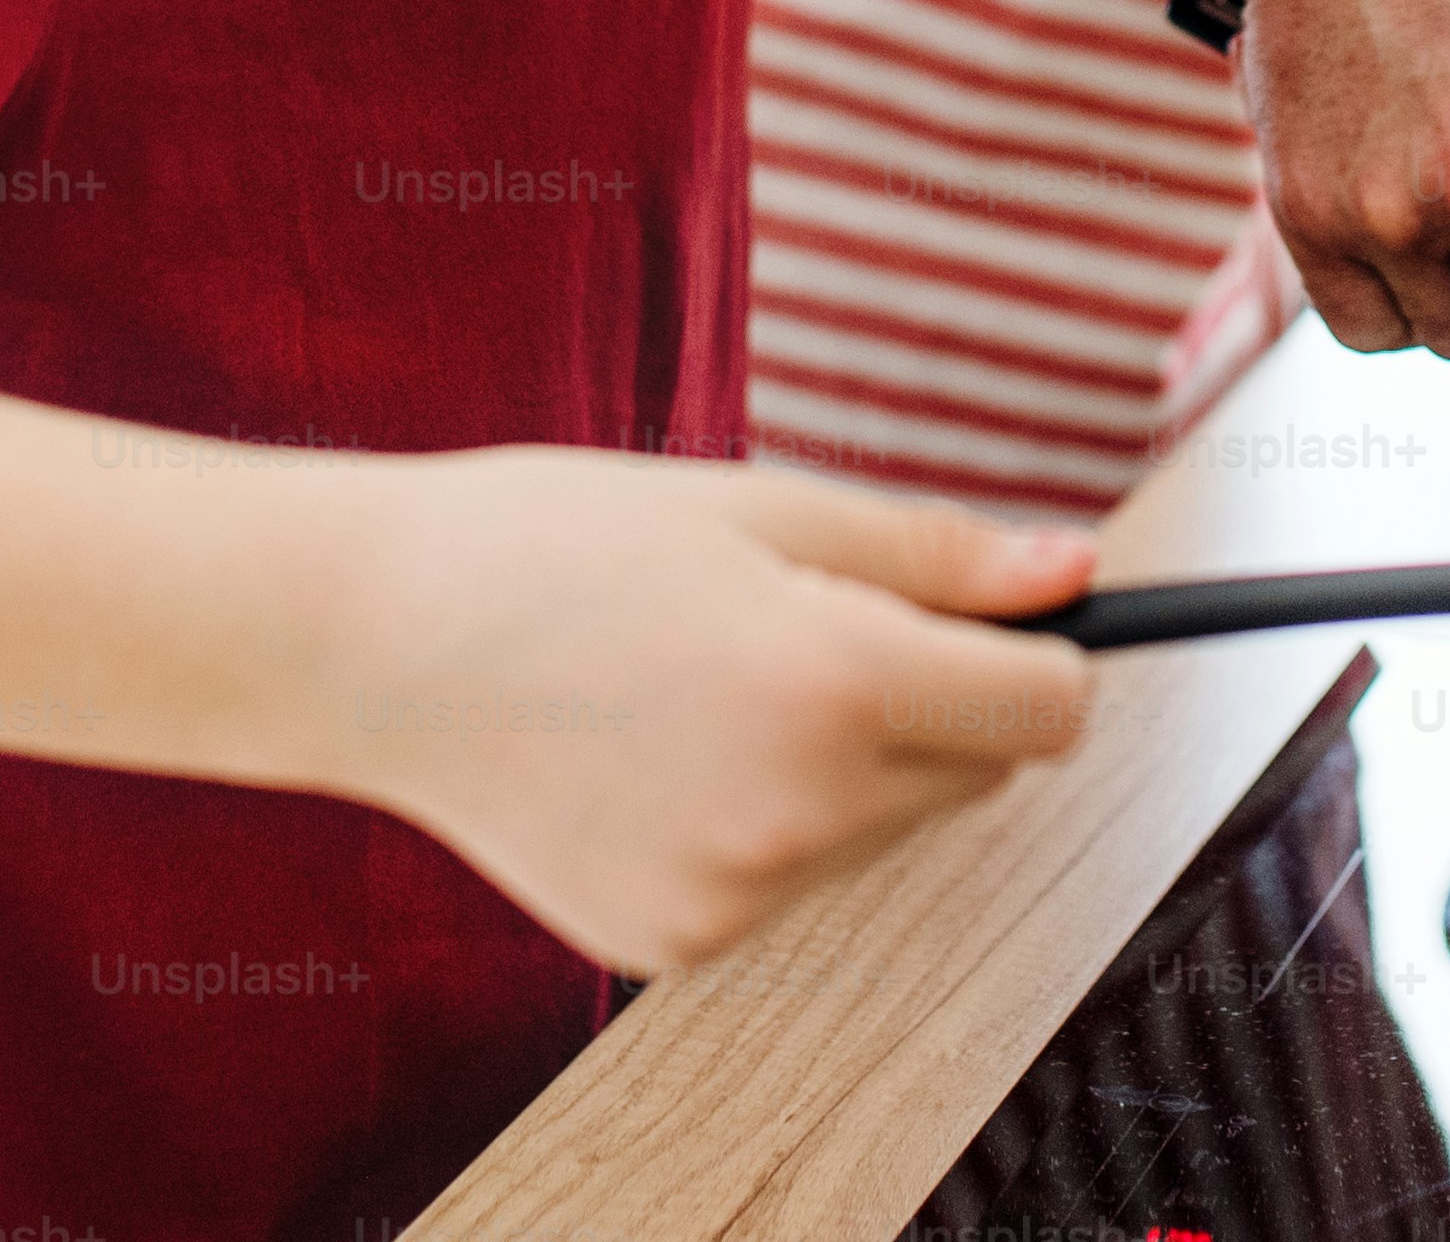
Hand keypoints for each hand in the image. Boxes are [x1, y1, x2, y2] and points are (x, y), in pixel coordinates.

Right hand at [316, 452, 1099, 976]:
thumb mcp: (763, 508)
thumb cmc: (558, 543)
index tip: (996, 618)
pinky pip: (790, 878)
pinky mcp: (678, 943)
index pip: (1050, 710)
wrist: (371, 640)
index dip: (1043, 654)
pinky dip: (763, 820)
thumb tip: (1078, 575)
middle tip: (808, 618)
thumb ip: (936, 554)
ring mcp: (738, 896)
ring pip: (883, 827)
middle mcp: (802, 812)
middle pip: (976, 772)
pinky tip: (660, 750)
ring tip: (709, 679)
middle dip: (936, 698)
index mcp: (835, 682)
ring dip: (848, 761)